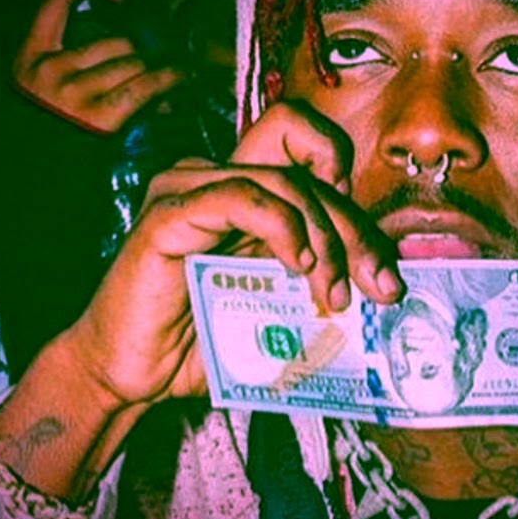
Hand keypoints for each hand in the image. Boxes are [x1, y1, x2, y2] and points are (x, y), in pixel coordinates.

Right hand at [0, 101, 402, 497]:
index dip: (345, 175)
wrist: (130, 377)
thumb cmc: (201, 343)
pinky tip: (297, 267)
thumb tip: (387, 282)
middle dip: (356, 229)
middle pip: (307, 168)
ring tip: (332, 295)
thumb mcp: (278, 305)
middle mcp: (215, 176)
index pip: (305, 141)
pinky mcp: (167, 215)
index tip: (368, 247)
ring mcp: (188, 188)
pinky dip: (281, 227)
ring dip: (324, 238)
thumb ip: (318, 278)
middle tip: (380, 288)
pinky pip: (238, 197)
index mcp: (243, 189)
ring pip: (284, 181)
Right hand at [12, 0, 182, 133]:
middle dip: (135, 55)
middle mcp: (49, 71)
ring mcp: (73, 93)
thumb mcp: (44, 93)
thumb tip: (122, 40)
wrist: (38, 180)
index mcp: (29, 59)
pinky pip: (146, 85)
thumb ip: (73, 61)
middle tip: (146, 70)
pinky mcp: (101, 117)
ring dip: (150, 72)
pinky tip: (180, 77)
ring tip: (161, 85)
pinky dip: (168, 80)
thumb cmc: (50, 136)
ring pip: (133, 63)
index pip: (56, 2)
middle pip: (114, 41)